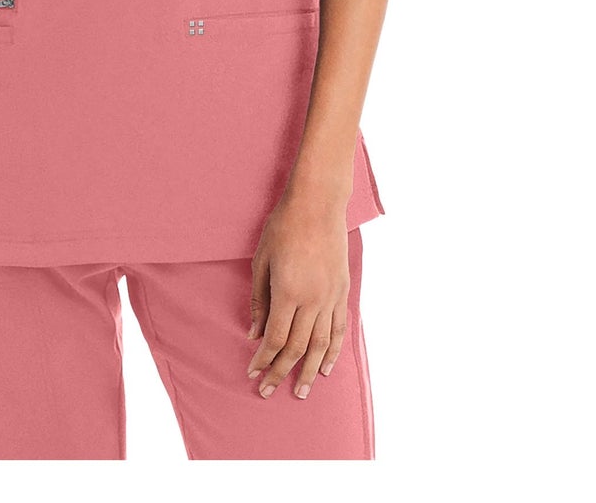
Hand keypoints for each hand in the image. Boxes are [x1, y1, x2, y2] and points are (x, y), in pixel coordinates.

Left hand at [244, 192, 350, 399]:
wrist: (317, 203)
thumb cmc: (283, 227)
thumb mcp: (262, 261)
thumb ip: (259, 300)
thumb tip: (253, 334)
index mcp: (288, 292)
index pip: (274, 338)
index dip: (263, 360)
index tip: (252, 373)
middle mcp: (312, 300)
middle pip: (296, 347)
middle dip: (280, 372)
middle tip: (268, 392)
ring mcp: (330, 297)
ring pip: (320, 345)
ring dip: (309, 371)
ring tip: (300, 391)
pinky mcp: (342, 291)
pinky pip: (338, 329)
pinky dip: (333, 351)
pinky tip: (326, 367)